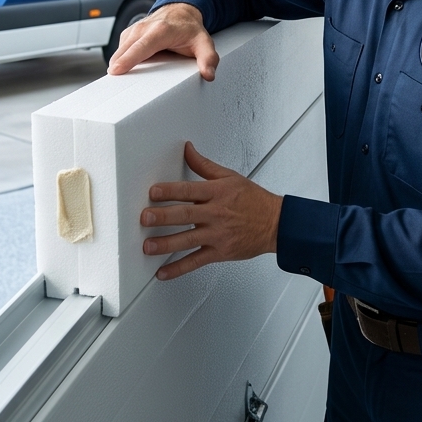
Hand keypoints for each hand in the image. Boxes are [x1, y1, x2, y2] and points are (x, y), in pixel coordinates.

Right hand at [107, 2, 218, 80]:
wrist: (181, 11)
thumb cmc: (189, 29)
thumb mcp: (204, 42)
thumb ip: (208, 59)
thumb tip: (208, 74)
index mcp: (161, 30)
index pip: (141, 46)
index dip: (128, 59)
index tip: (116, 70)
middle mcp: (144, 28)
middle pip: (125, 49)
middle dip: (117, 65)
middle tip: (113, 85)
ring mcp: (134, 29)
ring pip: (120, 49)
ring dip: (117, 64)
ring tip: (119, 80)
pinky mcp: (129, 34)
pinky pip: (120, 49)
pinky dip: (120, 59)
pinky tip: (124, 69)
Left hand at [141, 142, 282, 279]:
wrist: (276, 224)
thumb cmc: (254, 200)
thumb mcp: (229, 176)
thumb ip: (203, 165)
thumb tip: (187, 149)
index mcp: (217, 193)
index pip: (189, 190)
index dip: (170, 191)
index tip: (153, 192)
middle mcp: (216, 214)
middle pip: (186, 215)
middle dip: (164, 217)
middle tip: (145, 218)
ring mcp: (217, 235)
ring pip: (188, 240)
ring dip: (166, 244)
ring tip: (148, 246)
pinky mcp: (220, 252)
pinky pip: (196, 261)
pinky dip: (178, 269)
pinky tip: (163, 272)